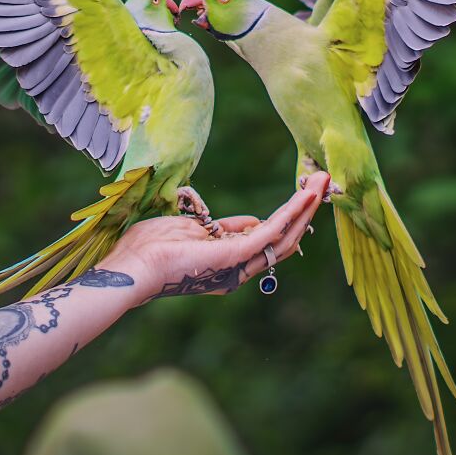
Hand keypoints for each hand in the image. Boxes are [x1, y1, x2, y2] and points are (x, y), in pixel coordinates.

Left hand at [103, 171, 329, 302]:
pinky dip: (291, 213)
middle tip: (323, 184)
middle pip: (282, 240)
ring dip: (305, 209)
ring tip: (322, 184)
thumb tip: (250, 221)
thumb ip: (223, 228)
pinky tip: (306, 196)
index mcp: (227, 265)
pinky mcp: (233, 256)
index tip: (304, 194)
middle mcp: (238, 270)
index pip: (266, 242)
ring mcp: (237, 265)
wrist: (132, 264)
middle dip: (305, 212)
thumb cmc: (152, 247)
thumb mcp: (195, 230)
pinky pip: (270, 232)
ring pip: (283, 237)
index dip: (288, 218)